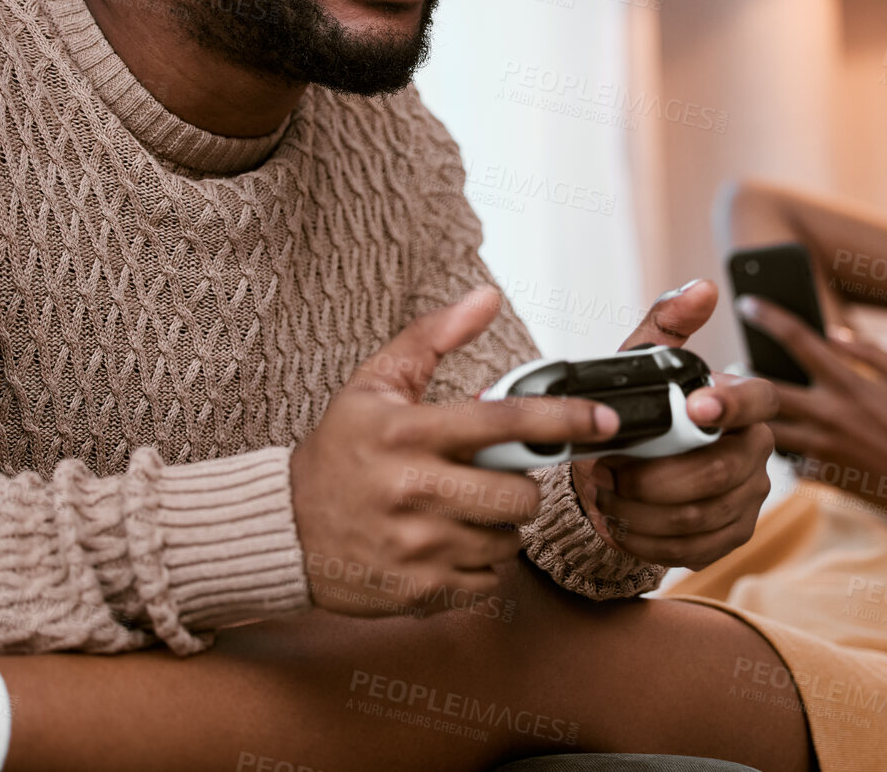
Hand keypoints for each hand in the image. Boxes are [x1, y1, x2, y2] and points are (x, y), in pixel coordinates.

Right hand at [291, 286, 620, 616]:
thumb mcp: (375, 384)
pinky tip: (445, 545)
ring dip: (497, 527)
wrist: (283, 527)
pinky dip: (478, 565)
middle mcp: (415, 489)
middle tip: (489, 477)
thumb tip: (485, 296)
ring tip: (459, 511)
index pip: (503, 423)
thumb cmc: (338, 452)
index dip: (563, 419)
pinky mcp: (419, 591)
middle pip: (520, 494)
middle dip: (517, 485)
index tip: (602, 419)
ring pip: (508, 541)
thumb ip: (432, 337)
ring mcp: (418, 546)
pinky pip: (487, 582)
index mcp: (408, 432)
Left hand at [570, 279, 776, 568]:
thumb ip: (667, 324)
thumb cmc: (637, 408)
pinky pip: (693, 550)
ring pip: (700, 516)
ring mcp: (748, 497)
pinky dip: (645, 540)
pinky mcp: (730, 535)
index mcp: (744, 402)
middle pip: (720, 472)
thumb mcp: (641, 361)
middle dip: (653, 476)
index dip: (732, 405)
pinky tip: (617, 524)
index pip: (761, 400)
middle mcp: (757, 450)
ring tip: (603, 493)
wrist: (619, 467)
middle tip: (606, 469)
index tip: (696, 407)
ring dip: (640, 509)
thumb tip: (703, 288)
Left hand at [737, 295, 886, 519]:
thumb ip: (869, 352)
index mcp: (849, 384)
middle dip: (736, 378)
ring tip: (732, 406)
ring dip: (744, 417)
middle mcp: (829, 414)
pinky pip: (785, 461)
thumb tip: (833, 333)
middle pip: (765, 390)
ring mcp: (822, 447)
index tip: (747, 304)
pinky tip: (764, 441)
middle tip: (721, 369)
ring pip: (765, 429)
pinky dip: (774, 449)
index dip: (769, 317)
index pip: (799, 340)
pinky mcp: (821, 475)